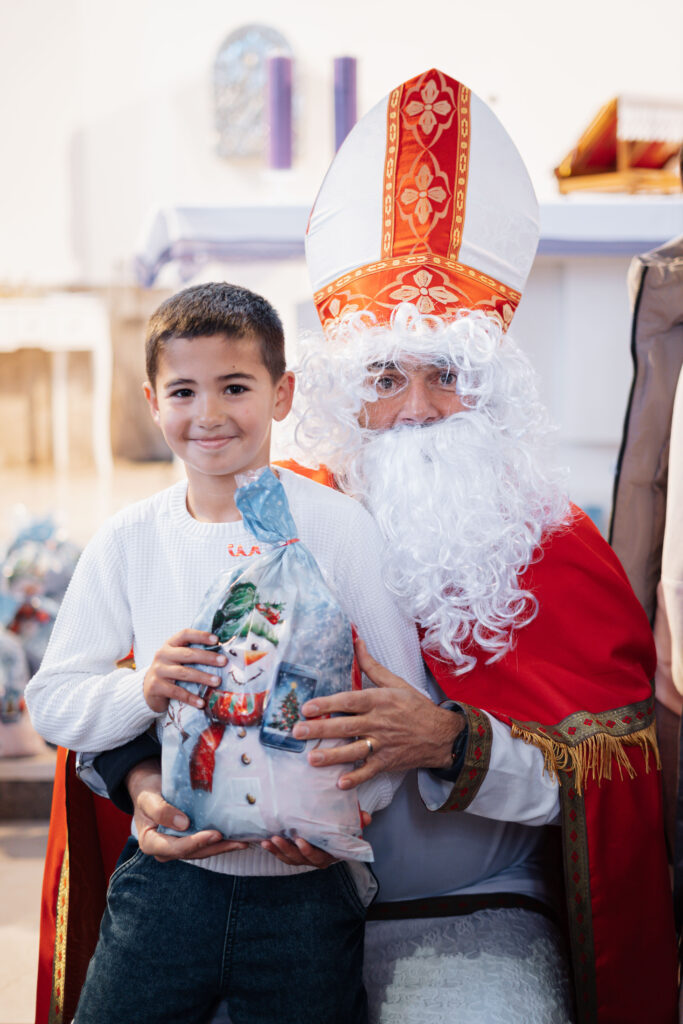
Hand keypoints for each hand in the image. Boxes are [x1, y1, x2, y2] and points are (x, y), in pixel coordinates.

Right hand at [127, 758, 247, 861]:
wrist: (149, 788)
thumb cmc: (147, 792)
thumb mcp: (149, 798)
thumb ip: (161, 811)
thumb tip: (183, 824)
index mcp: (151, 842)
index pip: (175, 848)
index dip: (196, 843)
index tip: (214, 835)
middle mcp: (165, 849)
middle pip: (193, 852)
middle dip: (217, 848)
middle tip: (238, 841)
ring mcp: (178, 845)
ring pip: (203, 850)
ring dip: (223, 847)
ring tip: (243, 841)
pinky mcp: (188, 839)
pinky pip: (205, 843)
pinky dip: (221, 841)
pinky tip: (237, 837)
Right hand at [143, 629, 225, 713]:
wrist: (147, 689)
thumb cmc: (169, 671)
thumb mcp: (177, 658)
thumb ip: (192, 654)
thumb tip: (221, 654)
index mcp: (170, 644)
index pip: (185, 635)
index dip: (201, 636)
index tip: (216, 640)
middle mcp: (162, 655)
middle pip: (188, 654)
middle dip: (207, 657)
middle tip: (224, 661)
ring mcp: (158, 670)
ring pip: (184, 673)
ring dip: (202, 677)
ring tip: (217, 681)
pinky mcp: (156, 686)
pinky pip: (176, 692)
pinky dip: (190, 698)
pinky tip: (201, 703)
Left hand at [260, 812, 371, 867]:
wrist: (331, 825)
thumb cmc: (341, 823)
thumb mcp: (351, 820)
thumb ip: (359, 819)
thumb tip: (366, 817)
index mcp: (333, 852)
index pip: (322, 856)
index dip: (310, 851)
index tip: (302, 841)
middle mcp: (319, 858)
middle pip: (303, 859)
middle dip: (290, 850)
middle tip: (279, 838)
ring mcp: (306, 858)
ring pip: (292, 859)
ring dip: (279, 850)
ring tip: (269, 840)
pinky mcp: (295, 854)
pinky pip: (284, 856)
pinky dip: (274, 851)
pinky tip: (264, 843)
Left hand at [291, 637, 464, 787]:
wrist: (442, 734)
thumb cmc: (416, 706)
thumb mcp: (396, 682)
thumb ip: (371, 665)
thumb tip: (356, 641)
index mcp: (379, 700)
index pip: (349, 701)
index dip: (327, 704)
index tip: (307, 707)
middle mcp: (379, 722)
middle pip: (346, 726)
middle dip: (320, 730)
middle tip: (297, 731)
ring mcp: (383, 744)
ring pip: (354, 750)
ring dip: (332, 756)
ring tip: (311, 759)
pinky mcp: (387, 762)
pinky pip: (369, 771)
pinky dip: (356, 778)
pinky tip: (340, 783)